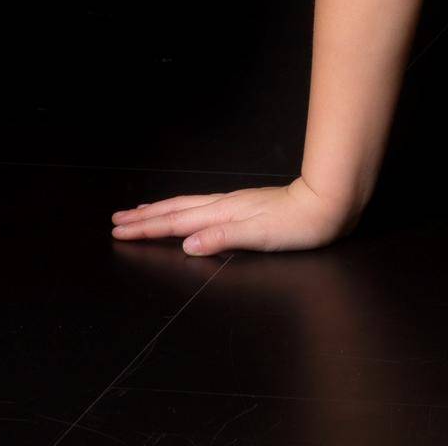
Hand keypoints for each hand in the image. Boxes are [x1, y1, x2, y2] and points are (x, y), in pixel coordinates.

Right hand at [109, 175, 358, 254]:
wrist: (330, 203)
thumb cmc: (301, 223)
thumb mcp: (262, 234)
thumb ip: (224, 237)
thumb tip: (187, 243)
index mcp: (225, 213)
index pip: (177, 221)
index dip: (147, 227)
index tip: (119, 231)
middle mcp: (227, 205)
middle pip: (177, 210)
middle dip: (146, 217)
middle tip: (116, 221)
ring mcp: (237, 203)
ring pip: (189, 206)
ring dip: (161, 210)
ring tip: (141, 212)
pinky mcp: (247, 205)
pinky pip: (204, 206)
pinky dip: (185, 209)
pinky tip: (186, 213)